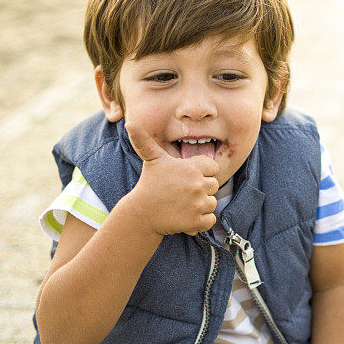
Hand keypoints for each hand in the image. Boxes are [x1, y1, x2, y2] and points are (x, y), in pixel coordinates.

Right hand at [122, 121, 219, 236]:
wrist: (141, 214)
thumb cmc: (149, 184)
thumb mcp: (151, 160)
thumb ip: (145, 140)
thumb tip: (129, 122)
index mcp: (191, 168)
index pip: (213, 168)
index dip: (203, 173)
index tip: (187, 178)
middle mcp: (197, 184)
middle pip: (214, 185)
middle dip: (201, 190)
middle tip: (182, 193)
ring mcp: (197, 203)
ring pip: (212, 203)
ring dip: (200, 206)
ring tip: (182, 204)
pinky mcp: (196, 221)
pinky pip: (210, 221)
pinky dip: (201, 221)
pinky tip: (186, 217)